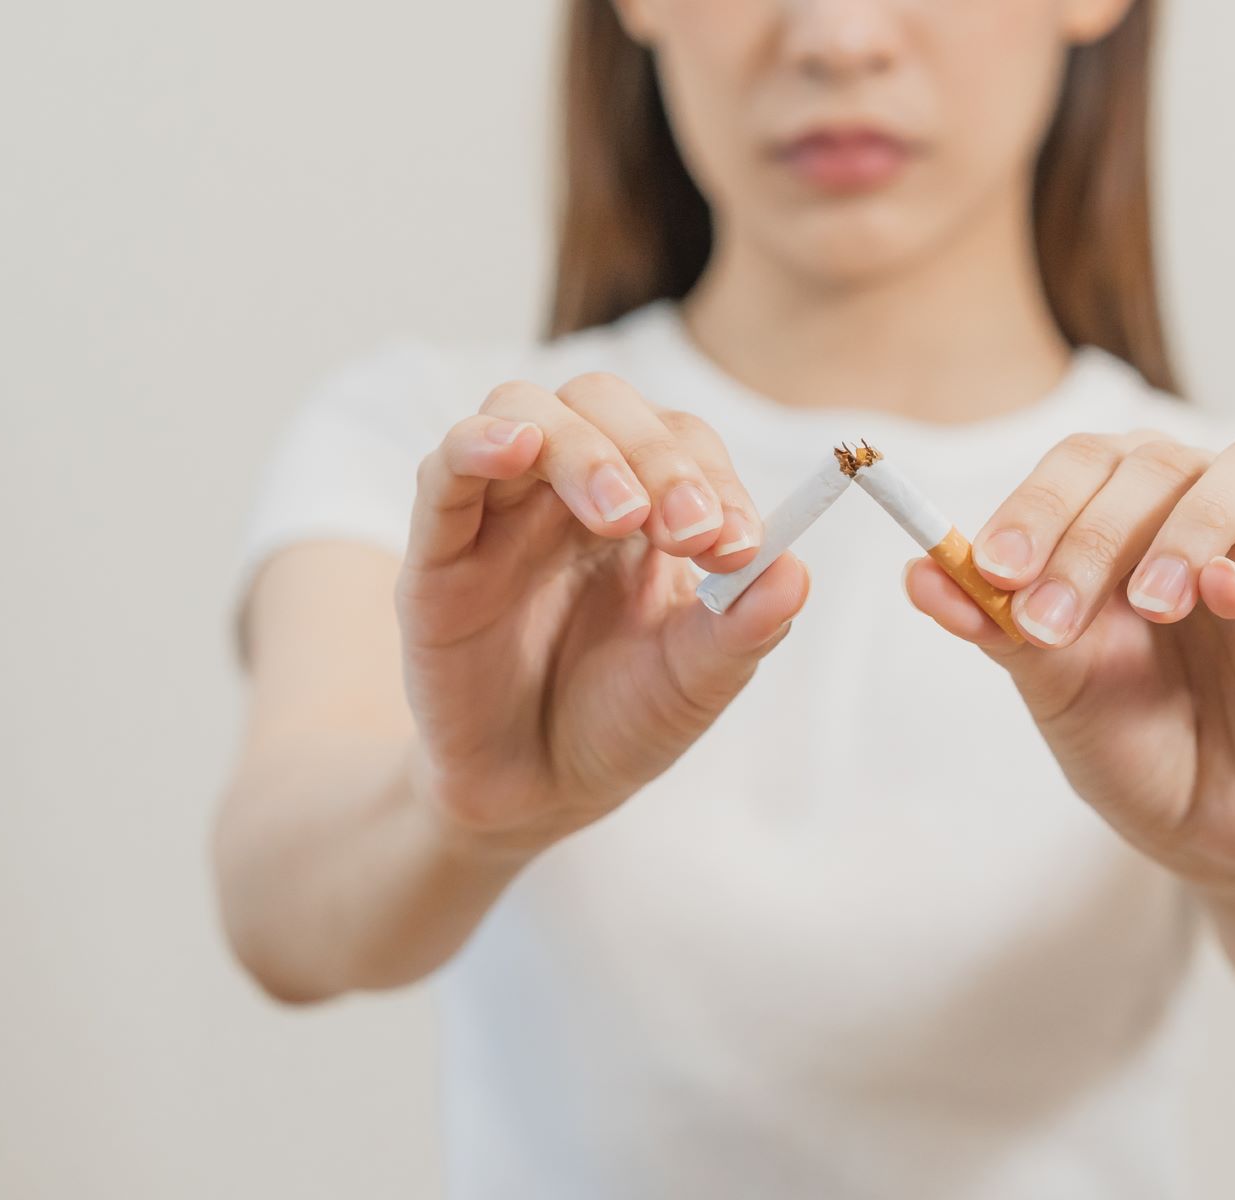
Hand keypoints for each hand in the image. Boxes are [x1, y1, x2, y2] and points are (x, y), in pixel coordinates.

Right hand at [396, 373, 806, 853]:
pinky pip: (445, 470)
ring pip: (525, 412)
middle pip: (603, 403)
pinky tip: (516, 448)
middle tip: (691, 533)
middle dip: (657, 455)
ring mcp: (500, 513)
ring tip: (623, 515)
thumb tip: (798, 572)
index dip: (713, 475)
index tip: (741, 544)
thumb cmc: (619, 723)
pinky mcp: (436, 554)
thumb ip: (743, 628)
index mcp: (644, 505)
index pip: (680, 440)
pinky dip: (479, 443)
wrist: (537, 796)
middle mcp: (569, 491)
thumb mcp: (695, 682)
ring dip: (584, 448)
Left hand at [904, 432, 1234, 891]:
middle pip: (1159, 462)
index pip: (1086, 462)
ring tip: (1148, 603)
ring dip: (1189, 528)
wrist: (1199, 824)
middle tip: (1049, 617)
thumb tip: (917, 571)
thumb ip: (994, 621)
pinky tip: (1221, 598)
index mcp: (1132, 511)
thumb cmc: (1127, 729)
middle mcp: (1208, 514)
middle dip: (1094, 534)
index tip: (994, 570)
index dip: (1038, 504)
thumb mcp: (1049, 678)